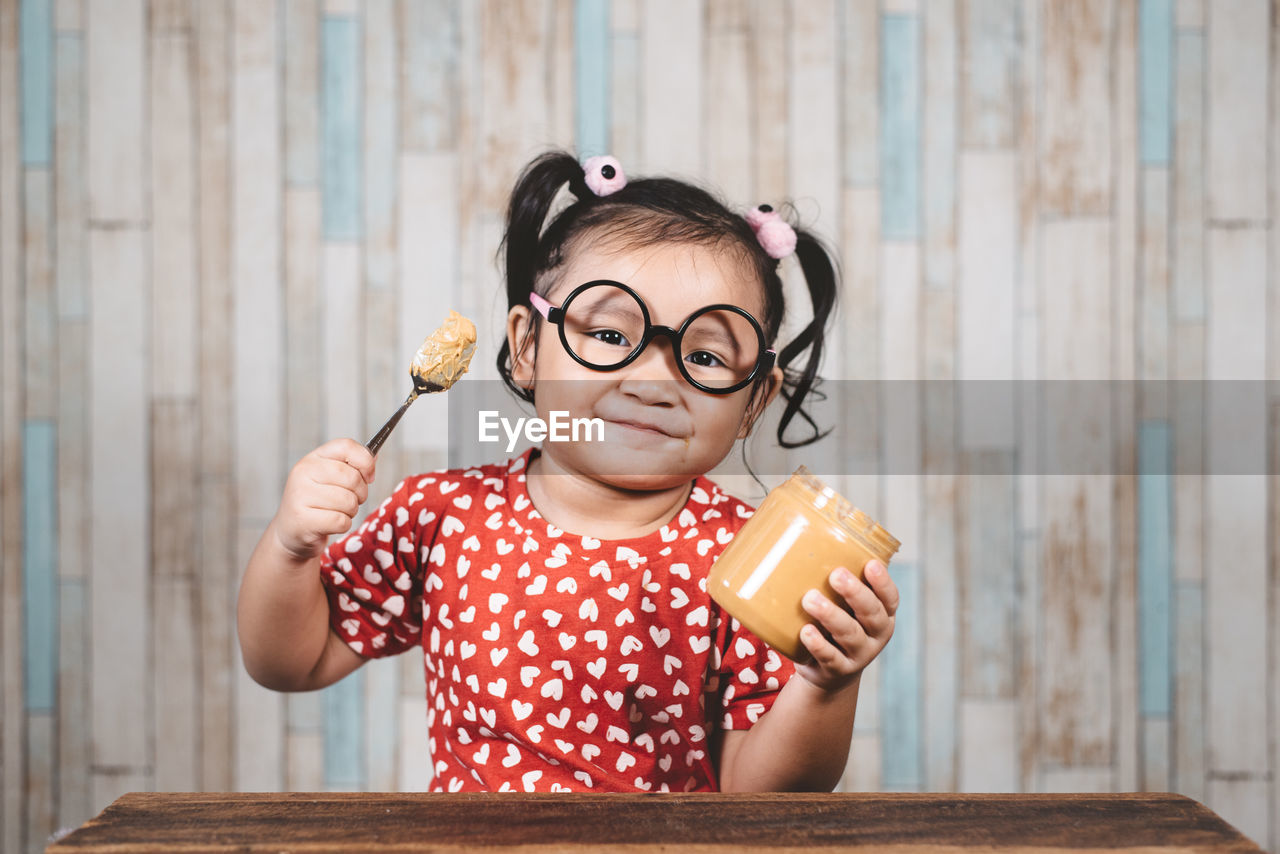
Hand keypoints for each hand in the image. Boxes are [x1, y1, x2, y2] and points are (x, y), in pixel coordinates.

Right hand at [271, 438, 375, 561]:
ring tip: (337, 512)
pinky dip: (343, 525)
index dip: (365, 461)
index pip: (346, 446)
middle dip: (360, 493)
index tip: (369, 476)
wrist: (291, 529)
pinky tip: (330, 524)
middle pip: (352, 478)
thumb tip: (373, 457)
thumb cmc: (316, 501)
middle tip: (351, 500)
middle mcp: (303, 472)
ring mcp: (301, 495)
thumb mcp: (329, 478)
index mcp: (313, 458)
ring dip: (351, 511)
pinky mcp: (303, 519)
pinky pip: (341, 521)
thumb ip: (351, 466)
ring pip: (349, 502)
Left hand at [794, 560, 898, 691]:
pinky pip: (830, 657)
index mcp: (883, 613)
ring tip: (810, 599)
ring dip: (831, 615)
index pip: (890, 597)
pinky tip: (806, 632)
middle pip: (872, 613)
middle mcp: (877, 634)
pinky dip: (818, 644)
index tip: (870, 564)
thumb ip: (838, 579)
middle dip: (855, 593)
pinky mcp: (838, 670)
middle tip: (836, 574)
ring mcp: (859, 654)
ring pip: (849, 634)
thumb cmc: (835, 623)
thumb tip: (798, 532)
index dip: (882, 582)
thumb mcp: (844, 604)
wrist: (829, 670)